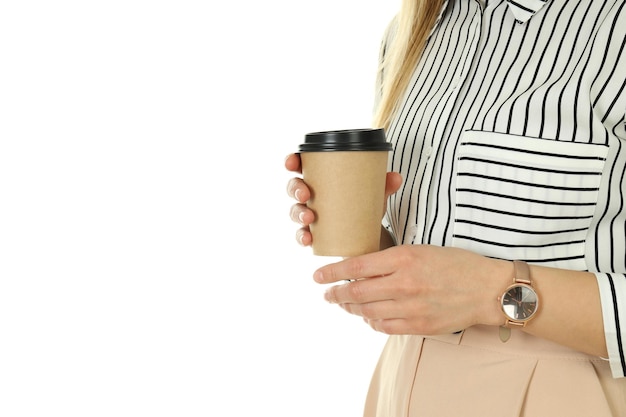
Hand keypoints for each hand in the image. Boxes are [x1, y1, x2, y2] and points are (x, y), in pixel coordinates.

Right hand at [285, 153, 401, 246]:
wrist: (368, 231)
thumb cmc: (363, 203)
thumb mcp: (373, 192)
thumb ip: (384, 184)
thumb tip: (396, 177)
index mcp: (320, 177)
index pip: (300, 165)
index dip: (291, 162)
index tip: (292, 163)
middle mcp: (311, 194)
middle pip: (293, 187)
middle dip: (295, 189)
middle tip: (305, 194)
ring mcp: (309, 214)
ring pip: (295, 211)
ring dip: (298, 213)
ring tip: (309, 217)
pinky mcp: (314, 233)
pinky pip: (302, 234)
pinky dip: (302, 236)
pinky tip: (308, 239)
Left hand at [313, 245, 511, 334]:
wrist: (488, 289)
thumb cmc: (457, 264)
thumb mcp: (422, 249)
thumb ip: (391, 258)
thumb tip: (363, 267)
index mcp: (404, 257)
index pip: (356, 267)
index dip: (332, 273)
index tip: (318, 276)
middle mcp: (404, 283)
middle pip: (356, 293)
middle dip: (336, 294)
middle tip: (327, 294)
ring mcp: (411, 307)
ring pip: (367, 312)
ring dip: (351, 308)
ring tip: (345, 304)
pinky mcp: (418, 325)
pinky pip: (383, 327)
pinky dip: (371, 322)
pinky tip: (369, 317)